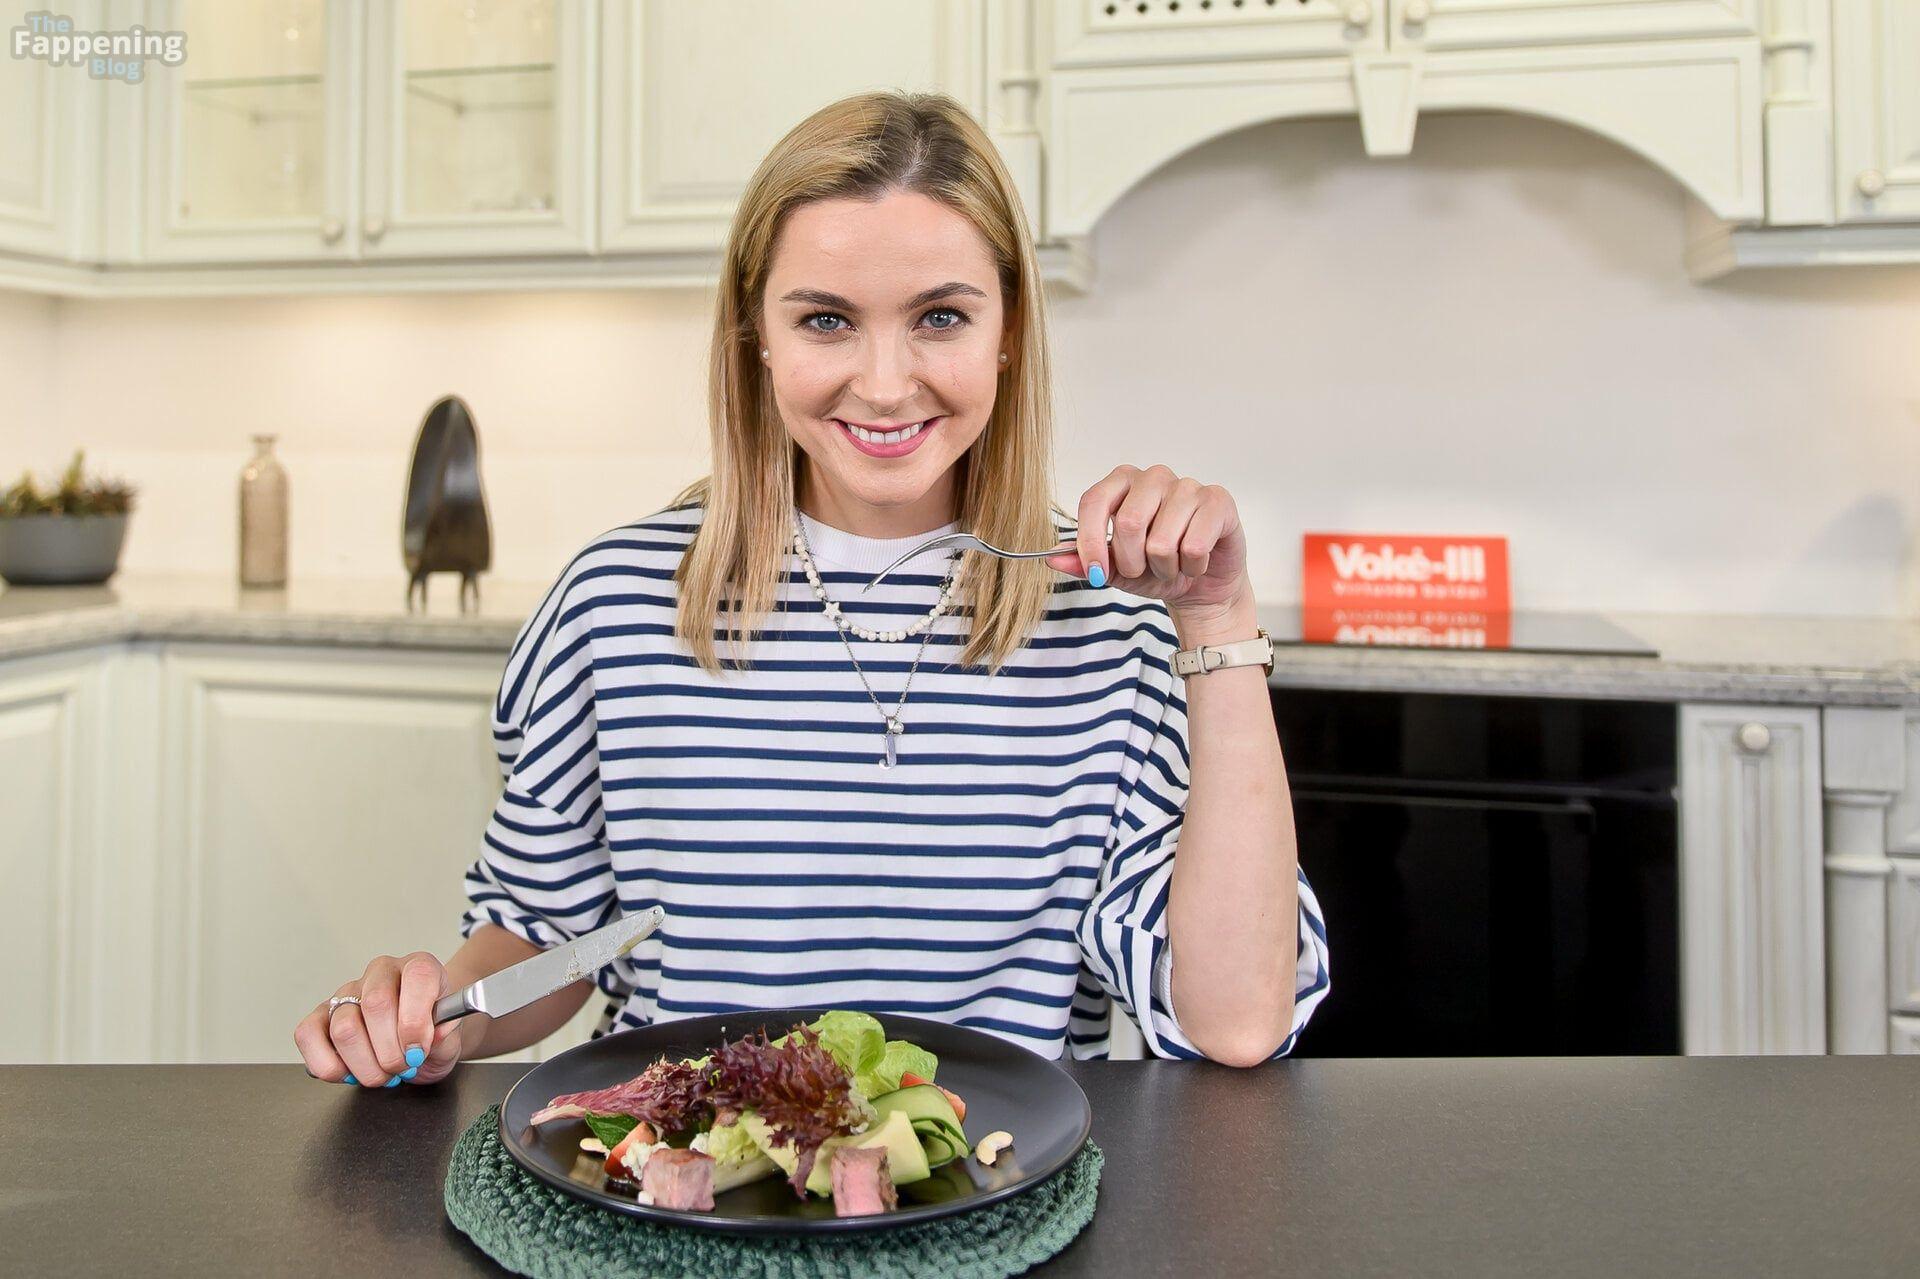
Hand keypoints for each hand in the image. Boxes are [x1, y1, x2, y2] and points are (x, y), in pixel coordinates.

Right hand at [294, 952, 464, 1087]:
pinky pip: (308, 1036)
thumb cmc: (433, 1035)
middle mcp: (381, 973)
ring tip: (383, 1074)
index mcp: (420, 966)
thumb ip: (446, 1033)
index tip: (419, 1050)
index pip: (418, 976)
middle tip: (403, 1068)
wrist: (419, 1043)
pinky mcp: (320, 1015)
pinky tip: (351, 1072)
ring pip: (344, 1028)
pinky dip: (330, 1066)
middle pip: (376, 1005)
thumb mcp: (452, 1036)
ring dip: (365, 1065)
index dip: (416, 1020)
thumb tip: (431, 1034)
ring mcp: (348, 992)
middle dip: (391, 1052)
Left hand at [1047, 464, 1253, 630]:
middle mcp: (1154, 477)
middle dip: (1132, 562)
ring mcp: (1188, 486)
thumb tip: (1052, 557)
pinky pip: (1194, 545)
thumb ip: (1084, 562)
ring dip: (1164, 568)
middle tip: (1144, 570)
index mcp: (1122, 484)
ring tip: (1172, 565)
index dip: (1091, 542)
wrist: (1200, 586)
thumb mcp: (1114, 571)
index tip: (1095, 574)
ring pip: (1161, 541)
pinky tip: (1195, 561)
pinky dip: (1191, 566)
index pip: (1094, 501)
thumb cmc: (1156, 569)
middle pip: (1128, 523)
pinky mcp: (1217, 501)